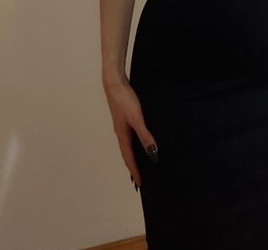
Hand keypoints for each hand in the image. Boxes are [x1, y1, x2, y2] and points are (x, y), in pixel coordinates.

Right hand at [103, 76, 157, 190]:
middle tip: (138, 180)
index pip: (129, 158)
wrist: (114, 83)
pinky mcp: (124, 118)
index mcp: (123, 136)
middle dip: (132, 168)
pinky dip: (133, 145)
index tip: (139, 185)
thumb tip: (152, 154)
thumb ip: (145, 136)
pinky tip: (138, 141)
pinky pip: (129, 137)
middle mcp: (120, 133)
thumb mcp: (137, 119)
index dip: (135, 171)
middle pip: (127, 155)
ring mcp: (121, 125)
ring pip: (128, 146)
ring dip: (132, 157)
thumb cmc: (125, 100)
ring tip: (138, 165)